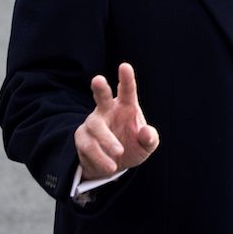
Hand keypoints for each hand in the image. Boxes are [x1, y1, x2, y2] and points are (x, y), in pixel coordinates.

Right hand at [74, 63, 159, 179]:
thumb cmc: (133, 147)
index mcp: (126, 106)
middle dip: (100, 88)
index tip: (125, 67)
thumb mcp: (146, 146)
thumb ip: (150, 138)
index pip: (126, 90)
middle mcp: (107, 110)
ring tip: (119, 154)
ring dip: (106, 141)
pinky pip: (87, 146)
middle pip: (101, 97)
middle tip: (98, 79)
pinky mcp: (82, 138)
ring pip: (95, 126)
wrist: (113, 166)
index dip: (126, 78)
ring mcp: (93, 123)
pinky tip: (109, 166)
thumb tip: (147, 132)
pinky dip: (99, 157)